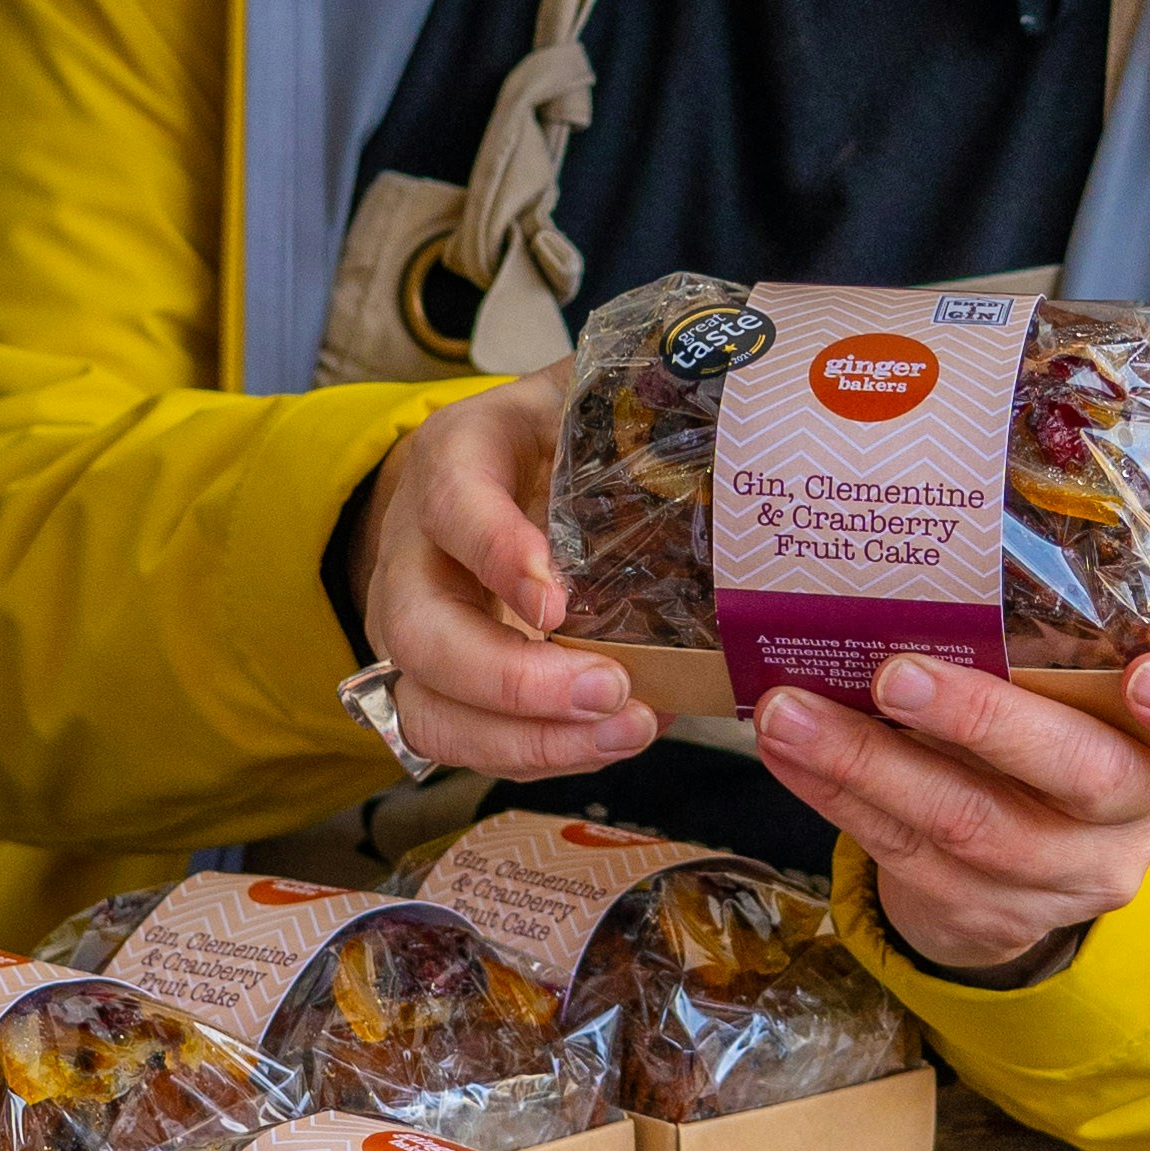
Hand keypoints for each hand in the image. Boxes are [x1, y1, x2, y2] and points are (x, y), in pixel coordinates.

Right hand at [350, 368, 659, 780]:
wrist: (490, 468)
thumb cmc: (554, 436)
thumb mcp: (584, 396)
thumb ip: (636, 398)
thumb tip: (735, 407)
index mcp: (453, 460)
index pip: (453, 505)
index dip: (497, 555)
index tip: (557, 603)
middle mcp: (414, 551)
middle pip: (420, 633)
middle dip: (511, 680)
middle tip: (609, 691)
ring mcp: (414, 627)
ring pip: (428, 708)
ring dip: (524, 739)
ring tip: (625, 733)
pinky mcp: (436, 685)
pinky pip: (465, 742)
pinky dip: (541, 754)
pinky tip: (611, 740)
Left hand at [752, 647, 1149, 978]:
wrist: (1028, 882)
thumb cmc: (1054, 743)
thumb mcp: (1083, 704)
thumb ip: (1053, 651)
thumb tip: (930, 545)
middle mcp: (1131, 818)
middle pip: (1080, 777)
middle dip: (983, 723)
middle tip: (898, 673)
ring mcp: (1057, 877)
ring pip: (965, 823)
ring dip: (864, 761)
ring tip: (787, 712)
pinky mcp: (979, 909)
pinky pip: (897, 849)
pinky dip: (832, 791)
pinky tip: (785, 749)